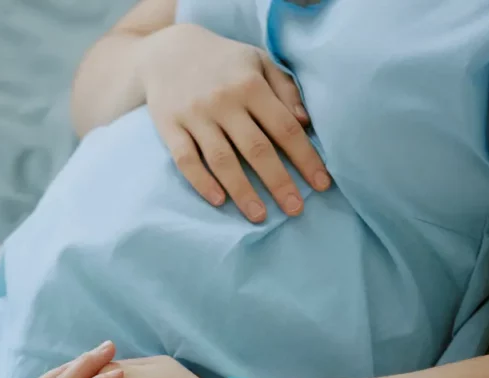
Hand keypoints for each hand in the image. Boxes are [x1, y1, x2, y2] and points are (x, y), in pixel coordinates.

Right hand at [137, 24, 329, 222]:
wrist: (167, 50)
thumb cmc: (224, 62)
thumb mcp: (259, 62)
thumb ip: (285, 89)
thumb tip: (306, 123)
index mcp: (250, 85)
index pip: (284, 128)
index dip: (305, 158)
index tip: (321, 184)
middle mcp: (223, 101)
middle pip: (256, 149)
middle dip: (279, 182)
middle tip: (295, 209)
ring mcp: (195, 115)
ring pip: (222, 160)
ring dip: (243, 191)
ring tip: (260, 216)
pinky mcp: (169, 127)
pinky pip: (186, 160)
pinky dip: (202, 182)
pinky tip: (220, 201)